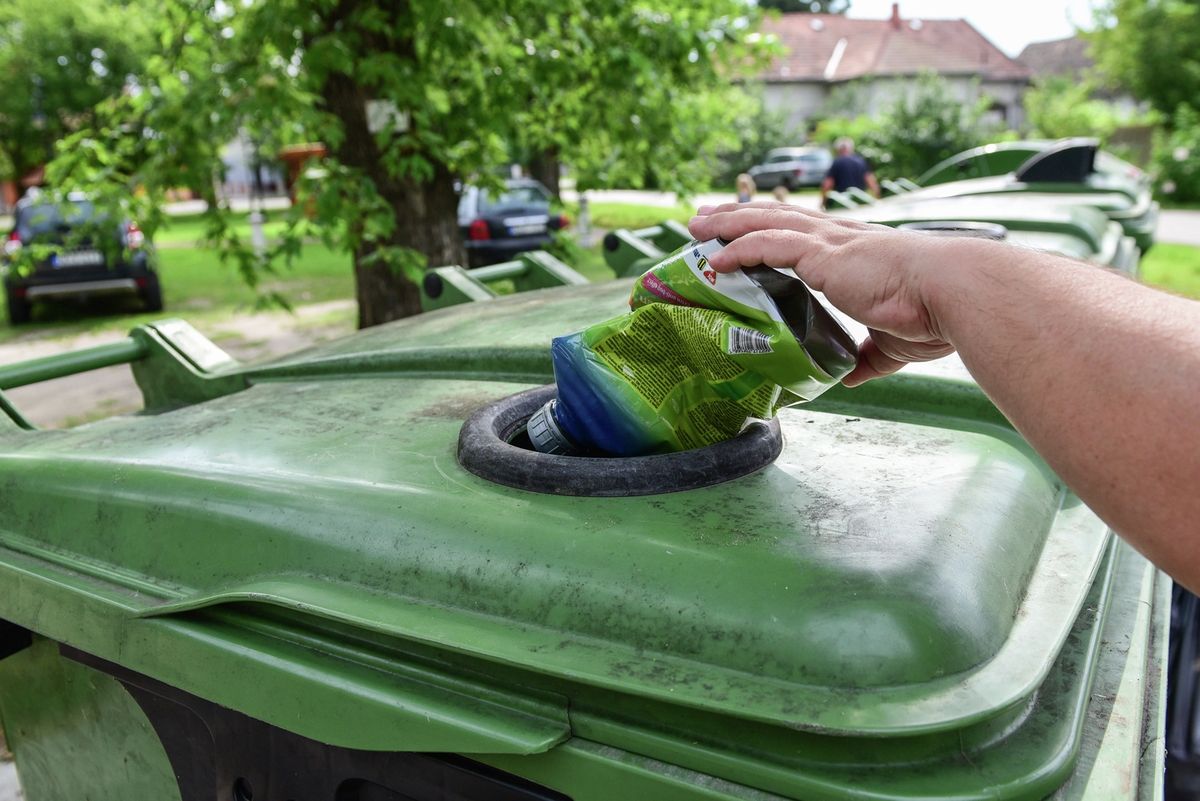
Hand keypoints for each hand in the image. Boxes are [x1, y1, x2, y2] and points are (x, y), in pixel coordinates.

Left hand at [689, 202, 958, 385]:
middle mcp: (840, 240)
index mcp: (856, 254)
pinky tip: (715, 257)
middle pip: (777, 217)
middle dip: (738, 216)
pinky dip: (739, 249)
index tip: (746, 232)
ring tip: (695, 225)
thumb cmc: (932, 316)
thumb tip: (851, 376)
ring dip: (728, 223)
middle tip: (705, 218)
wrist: (951, 295)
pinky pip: (768, 246)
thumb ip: (867, 357)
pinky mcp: (823, 256)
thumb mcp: (891, 343)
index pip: (804, 234)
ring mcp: (830, 245)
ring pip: (766, 222)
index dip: (772, 229)